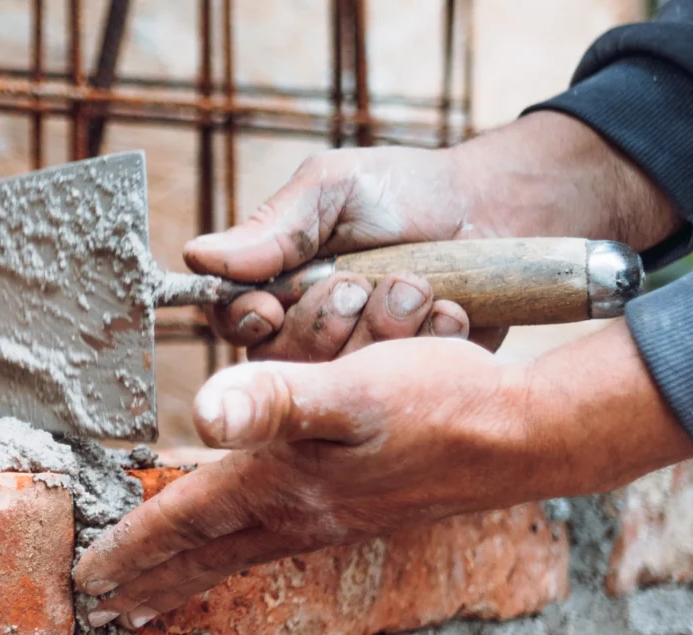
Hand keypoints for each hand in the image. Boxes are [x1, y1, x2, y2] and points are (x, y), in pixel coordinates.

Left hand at [75, 323, 692, 626]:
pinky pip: (278, 541)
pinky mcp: (363, 511)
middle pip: (204, 553)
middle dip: (151, 582)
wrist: (521, 435)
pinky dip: (241, 550)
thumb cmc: (438, 404)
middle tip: (106, 613)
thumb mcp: (349, 389)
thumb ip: (276, 397)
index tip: (84, 580)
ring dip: (192, 574)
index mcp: (278, 484)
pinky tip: (251, 544)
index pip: (184, 523)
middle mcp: (298, 513)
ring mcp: (332, 519)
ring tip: (157, 595)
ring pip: (240, 552)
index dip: (131, 547)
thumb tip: (204, 411)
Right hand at [188, 111, 679, 360]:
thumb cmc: (403, 192)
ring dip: (382, 328)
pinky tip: (450, 309)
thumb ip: (273, 227)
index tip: (267, 307)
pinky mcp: (414, 386)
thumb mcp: (331, 189)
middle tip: (358, 283)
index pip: (235, 327)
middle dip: (324, 323)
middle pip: (284, 366)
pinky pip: (407, 387)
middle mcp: (314, 338)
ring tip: (415, 286)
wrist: (494, 210)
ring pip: (344, 381)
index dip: (246, 325)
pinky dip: (432, 340)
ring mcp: (364, 366)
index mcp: (280, 289)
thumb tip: (198, 256)